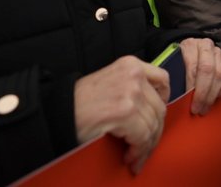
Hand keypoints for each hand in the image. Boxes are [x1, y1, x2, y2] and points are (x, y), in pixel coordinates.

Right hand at [74, 56, 169, 173]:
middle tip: (144, 147)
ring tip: (135, 155)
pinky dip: (138, 150)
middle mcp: (133, 74)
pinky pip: (143, 136)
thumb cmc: (80, 103)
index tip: (156, 118)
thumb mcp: (111, 83)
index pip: (162, 80)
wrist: (57, 112)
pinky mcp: (125, 111)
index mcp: (131, 64)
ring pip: (153, 125)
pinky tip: (129, 156)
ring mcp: (130, 92)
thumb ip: (133, 87)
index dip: (163, 102)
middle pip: (160, 108)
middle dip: (155, 132)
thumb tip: (155, 110)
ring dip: (146, 145)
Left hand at [180, 38, 220, 114]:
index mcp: (190, 45)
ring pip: (220, 73)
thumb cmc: (180, 66)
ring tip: (206, 107)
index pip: (193, 68)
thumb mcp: (173, 67)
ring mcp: (219, 52)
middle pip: (208, 70)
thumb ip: (174, 77)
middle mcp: (206, 46)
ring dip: (214, 94)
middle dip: (204, 93)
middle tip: (199, 109)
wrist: (190, 56)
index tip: (190, 104)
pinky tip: (219, 95)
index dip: (192, 88)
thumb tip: (174, 95)